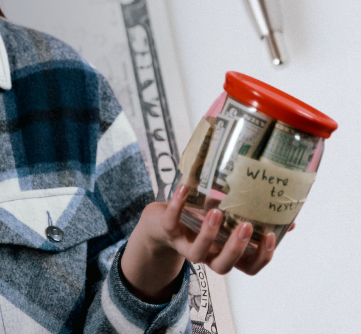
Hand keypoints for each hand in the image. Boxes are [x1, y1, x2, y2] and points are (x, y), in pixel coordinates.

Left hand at [121, 183, 281, 300]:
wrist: (164, 217)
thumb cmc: (203, 218)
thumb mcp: (231, 218)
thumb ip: (256, 218)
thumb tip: (291, 218)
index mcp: (227, 253)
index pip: (250, 267)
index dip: (262, 257)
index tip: (270, 236)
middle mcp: (208, 255)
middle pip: (224, 266)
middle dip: (236, 248)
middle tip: (245, 226)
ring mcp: (187, 246)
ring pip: (197, 253)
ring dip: (208, 234)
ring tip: (216, 212)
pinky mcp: (168, 231)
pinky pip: (171, 223)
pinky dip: (177, 205)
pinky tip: (184, 188)